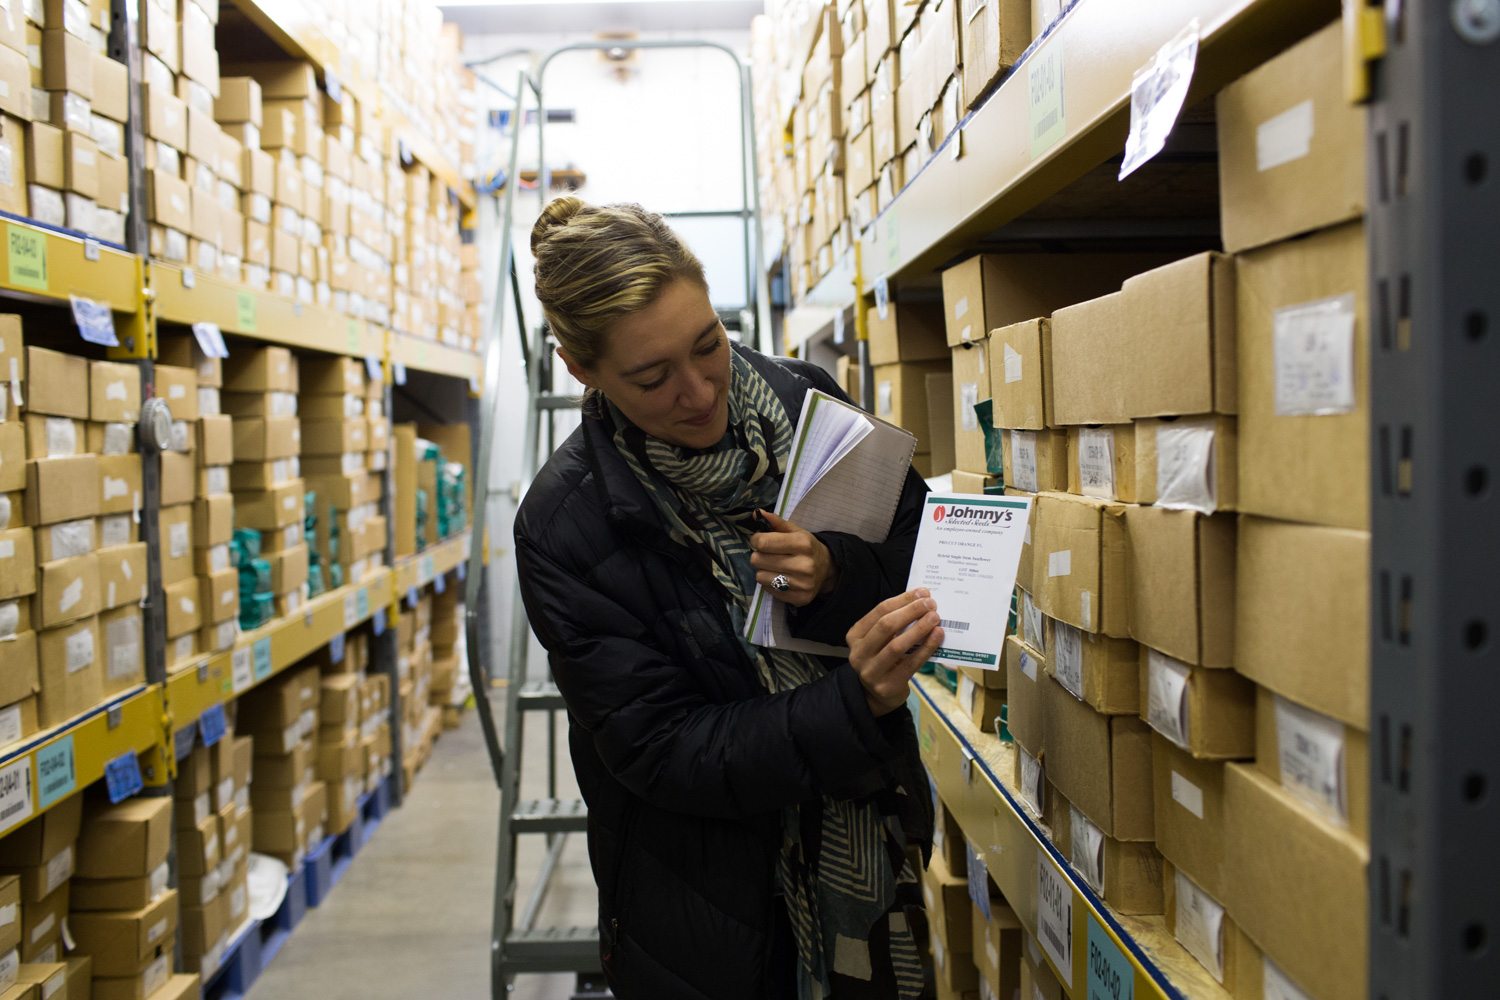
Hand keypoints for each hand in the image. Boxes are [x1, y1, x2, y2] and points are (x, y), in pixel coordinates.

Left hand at [749, 509, 837, 607]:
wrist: (827, 569)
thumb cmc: (806, 547)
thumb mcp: (796, 531)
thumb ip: (776, 522)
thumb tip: (756, 513)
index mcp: (803, 543)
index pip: (763, 542)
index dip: (756, 540)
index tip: (760, 540)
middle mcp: (804, 565)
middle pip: (758, 560)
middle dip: (758, 555)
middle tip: (767, 555)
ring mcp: (802, 584)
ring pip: (760, 576)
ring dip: (763, 570)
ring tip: (773, 567)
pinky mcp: (799, 598)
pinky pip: (768, 590)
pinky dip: (769, 583)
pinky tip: (779, 578)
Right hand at [845, 589, 944, 717]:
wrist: (878, 695)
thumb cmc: (883, 659)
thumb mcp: (880, 639)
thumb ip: (894, 622)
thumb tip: (921, 599)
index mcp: (855, 636)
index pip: (879, 611)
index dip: (903, 600)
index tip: (923, 593)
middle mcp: (858, 653)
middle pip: (886, 625)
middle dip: (911, 611)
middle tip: (931, 604)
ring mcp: (871, 671)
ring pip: (897, 645)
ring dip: (919, 629)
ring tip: (935, 618)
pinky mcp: (887, 686)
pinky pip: (911, 663)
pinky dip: (926, 648)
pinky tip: (937, 636)